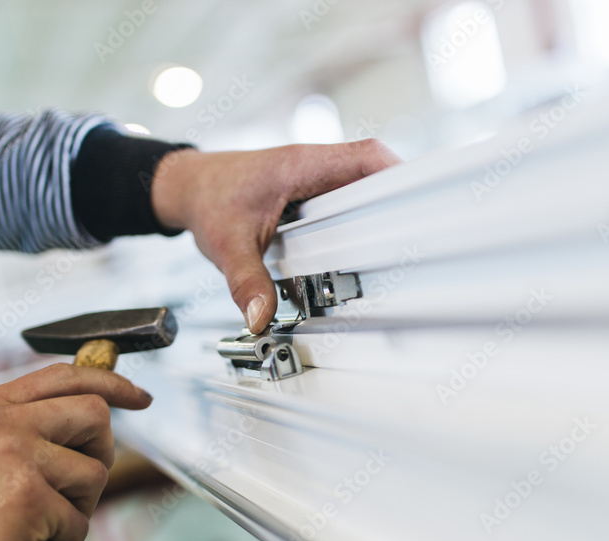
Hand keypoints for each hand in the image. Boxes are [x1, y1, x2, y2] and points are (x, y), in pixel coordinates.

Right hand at [0, 364, 151, 540]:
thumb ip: (16, 431)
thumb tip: (82, 422)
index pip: (65, 376)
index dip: (111, 386)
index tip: (140, 398)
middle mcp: (1, 419)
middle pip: (95, 413)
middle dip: (101, 455)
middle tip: (77, 492)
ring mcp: (16, 453)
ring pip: (94, 473)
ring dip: (77, 513)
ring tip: (35, 534)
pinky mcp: (30, 496)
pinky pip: (79, 524)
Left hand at [151, 140, 400, 332]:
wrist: (189, 187)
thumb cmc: (208, 198)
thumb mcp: (226, 244)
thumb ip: (246, 281)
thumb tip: (262, 316)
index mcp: (302, 165)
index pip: (367, 157)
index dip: (399, 177)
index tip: (419, 206)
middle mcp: (315, 166)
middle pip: (376, 173)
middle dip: (396, 204)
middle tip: (412, 240)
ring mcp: (317, 178)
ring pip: (365, 187)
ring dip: (379, 214)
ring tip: (396, 249)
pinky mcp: (314, 193)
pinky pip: (348, 201)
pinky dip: (358, 222)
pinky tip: (363, 250)